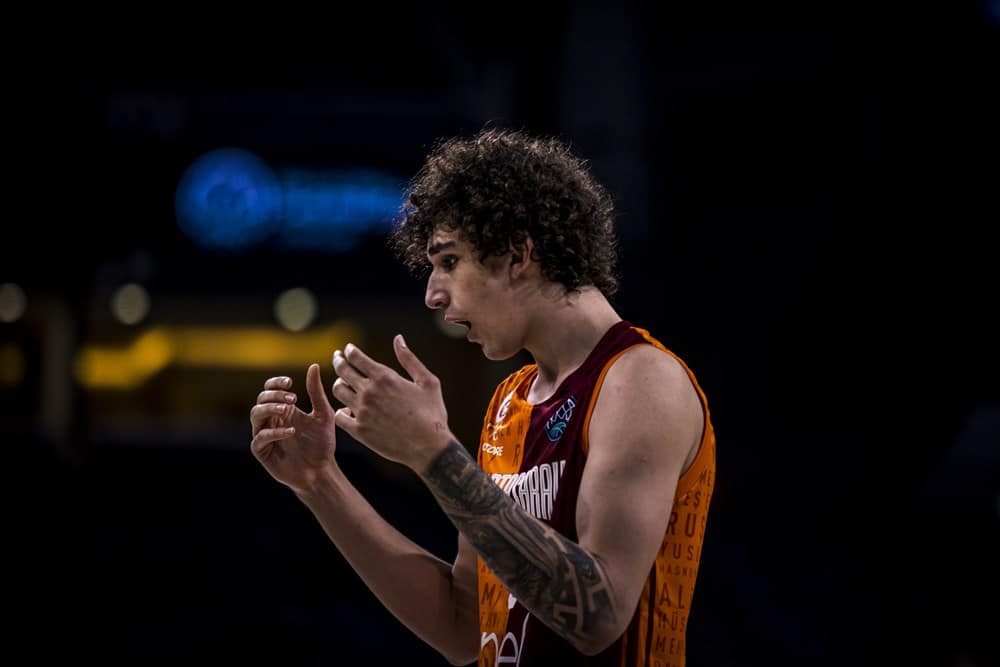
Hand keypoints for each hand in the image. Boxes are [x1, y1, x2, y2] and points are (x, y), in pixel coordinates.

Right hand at [250, 363, 337, 492]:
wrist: (321, 470)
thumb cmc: (322, 443)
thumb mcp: (323, 414)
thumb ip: (316, 392)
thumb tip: (313, 365)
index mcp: (284, 410)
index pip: (270, 389)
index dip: (275, 383)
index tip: (289, 383)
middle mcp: (271, 420)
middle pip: (261, 399)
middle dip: (274, 395)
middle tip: (293, 398)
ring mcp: (265, 435)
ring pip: (255, 415)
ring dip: (270, 408)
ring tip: (288, 409)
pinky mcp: (263, 451)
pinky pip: (260, 438)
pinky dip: (274, 432)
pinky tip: (291, 431)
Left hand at [331, 335, 451, 471]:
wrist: (428, 447)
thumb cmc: (432, 413)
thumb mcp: (427, 381)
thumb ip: (409, 359)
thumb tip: (398, 338)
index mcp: (384, 377)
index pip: (356, 357)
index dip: (349, 351)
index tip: (348, 349)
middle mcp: (369, 392)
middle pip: (342, 370)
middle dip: (338, 361)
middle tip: (337, 358)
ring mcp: (362, 411)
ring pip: (338, 391)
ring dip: (339, 384)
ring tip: (342, 382)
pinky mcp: (359, 430)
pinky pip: (339, 416)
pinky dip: (341, 411)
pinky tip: (347, 409)